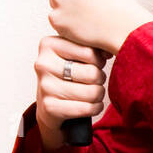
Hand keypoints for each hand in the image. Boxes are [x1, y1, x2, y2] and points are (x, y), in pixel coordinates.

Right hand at [34, 34, 108, 148]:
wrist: (50, 105)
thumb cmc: (67, 75)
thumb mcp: (76, 54)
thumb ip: (93, 46)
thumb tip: (109, 51)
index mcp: (49, 44)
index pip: (89, 51)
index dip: (99, 60)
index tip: (95, 64)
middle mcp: (43, 64)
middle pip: (92, 73)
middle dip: (100, 79)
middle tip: (94, 80)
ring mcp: (45, 86)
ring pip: (92, 92)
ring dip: (99, 95)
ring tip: (93, 92)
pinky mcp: (50, 106)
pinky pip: (87, 108)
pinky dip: (96, 108)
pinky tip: (91, 105)